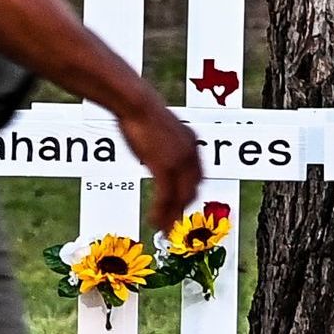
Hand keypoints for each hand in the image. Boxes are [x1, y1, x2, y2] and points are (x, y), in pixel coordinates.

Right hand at [126, 105, 203, 237]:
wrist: (137, 104)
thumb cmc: (141, 111)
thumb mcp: (158, 130)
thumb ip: (162, 145)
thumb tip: (154, 152)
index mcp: (191, 143)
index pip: (196, 176)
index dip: (189, 193)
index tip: (181, 204)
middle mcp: (191, 153)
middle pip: (192, 190)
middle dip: (181, 209)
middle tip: (172, 223)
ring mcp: (180, 162)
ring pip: (181, 198)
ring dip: (171, 216)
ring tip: (164, 229)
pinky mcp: (166, 168)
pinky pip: (166, 198)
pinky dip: (161, 212)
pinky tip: (155, 221)